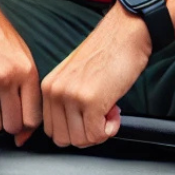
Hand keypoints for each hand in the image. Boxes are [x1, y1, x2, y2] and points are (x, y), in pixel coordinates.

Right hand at [0, 0, 40, 144]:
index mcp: (26, 70)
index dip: (26, 125)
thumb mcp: (21, 54)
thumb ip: (27, 87)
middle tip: (1, 112)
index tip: (20, 120)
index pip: (32, 118)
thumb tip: (26, 127)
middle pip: (11, 125)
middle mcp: (6, 77)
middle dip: (6, 123)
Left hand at [41, 5, 151, 147]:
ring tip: (109, 111)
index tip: (89, 118)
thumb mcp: (75, 77)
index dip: (74, 130)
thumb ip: (67, 100)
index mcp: (48, 86)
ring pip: (80, 140)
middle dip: (86, 134)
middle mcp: (55, 91)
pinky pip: (97, 135)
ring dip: (99, 132)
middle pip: (63, 139)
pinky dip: (110, 130)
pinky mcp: (91, 101)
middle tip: (101, 117)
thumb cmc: (107, 54)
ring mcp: (72, 96)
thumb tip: (72, 128)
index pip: (51, 129)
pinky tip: (115, 111)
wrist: (125, 34)